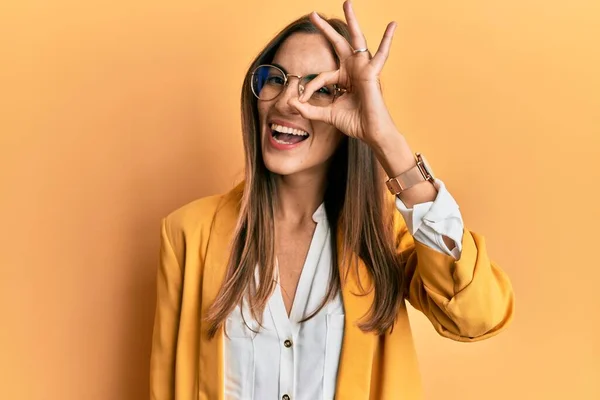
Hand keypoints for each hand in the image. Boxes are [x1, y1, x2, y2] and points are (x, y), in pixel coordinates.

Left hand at [289, 0, 398, 145]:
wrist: (371, 133)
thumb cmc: (355, 123)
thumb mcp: (327, 114)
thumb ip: (310, 109)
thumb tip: (292, 103)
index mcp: (344, 78)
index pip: (321, 77)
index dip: (310, 88)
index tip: (301, 100)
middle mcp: (353, 70)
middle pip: (338, 44)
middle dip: (325, 29)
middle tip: (312, 14)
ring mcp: (363, 69)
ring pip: (357, 40)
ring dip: (352, 20)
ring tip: (347, 3)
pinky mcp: (372, 73)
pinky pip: (382, 53)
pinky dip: (388, 39)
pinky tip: (393, 24)